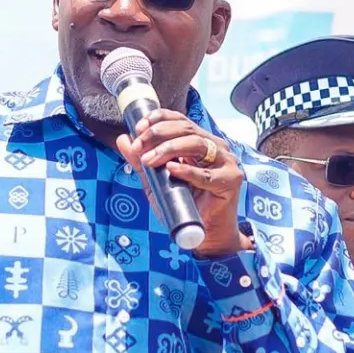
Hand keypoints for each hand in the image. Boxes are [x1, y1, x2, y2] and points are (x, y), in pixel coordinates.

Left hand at [116, 109, 251, 257]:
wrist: (205, 234)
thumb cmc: (184, 205)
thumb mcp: (157, 182)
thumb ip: (142, 162)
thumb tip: (122, 139)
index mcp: (200, 141)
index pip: (180, 120)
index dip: (159, 118)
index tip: (138, 127)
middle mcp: (215, 146)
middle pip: (186, 128)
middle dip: (158, 134)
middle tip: (139, 146)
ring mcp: (226, 161)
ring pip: (196, 144)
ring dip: (169, 149)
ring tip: (149, 160)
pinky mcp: (230, 181)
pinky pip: (206, 174)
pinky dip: (187, 171)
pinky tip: (172, 170)